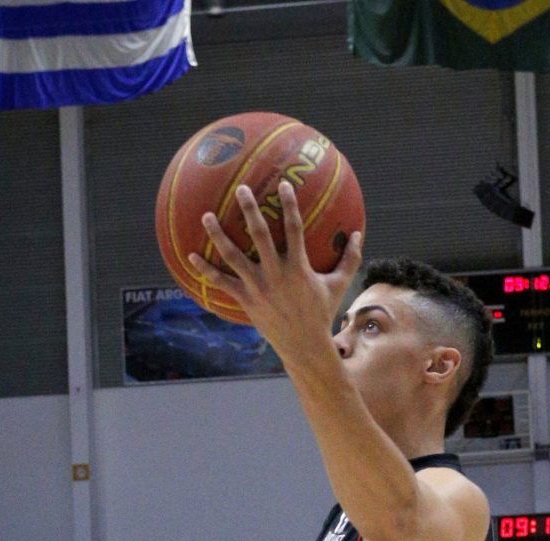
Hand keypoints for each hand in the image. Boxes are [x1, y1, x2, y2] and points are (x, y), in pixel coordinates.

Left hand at [189, 182, 363, 365]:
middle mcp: (276, 274)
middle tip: (240, 189)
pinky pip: (222, 283)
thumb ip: (350, 259)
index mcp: (298, 267)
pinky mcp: (246, 300)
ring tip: (206, 215)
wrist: (305, 346)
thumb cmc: (322, 314)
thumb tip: (360, 233)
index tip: (283, 185)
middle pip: (260, 235)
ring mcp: (259, 287)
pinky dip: (206, 270)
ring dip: (219, 235)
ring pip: (234, 256)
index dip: (289, 205)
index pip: (294, 229)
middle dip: (250, 210)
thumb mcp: (339, 285)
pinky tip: (189, 256)